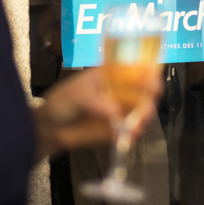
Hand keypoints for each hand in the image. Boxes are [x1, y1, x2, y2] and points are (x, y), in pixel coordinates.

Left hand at [33, 67, 161, 157]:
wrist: (50, 127)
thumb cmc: (62, 101)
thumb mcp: (77, 95)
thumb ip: (96, 103)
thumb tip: (115, 113)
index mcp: (112, 74)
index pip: (136, 69)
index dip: (149, 73)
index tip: (153, 82)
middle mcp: (121, 91)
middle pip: (145, 91)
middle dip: (150, 98)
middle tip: (146, 109)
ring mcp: (121, 110)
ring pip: (143, 111)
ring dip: (145, 117)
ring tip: (138, 124)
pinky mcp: (119, 129)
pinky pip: (133, 131)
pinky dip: (135, 133)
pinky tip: (132, 135)